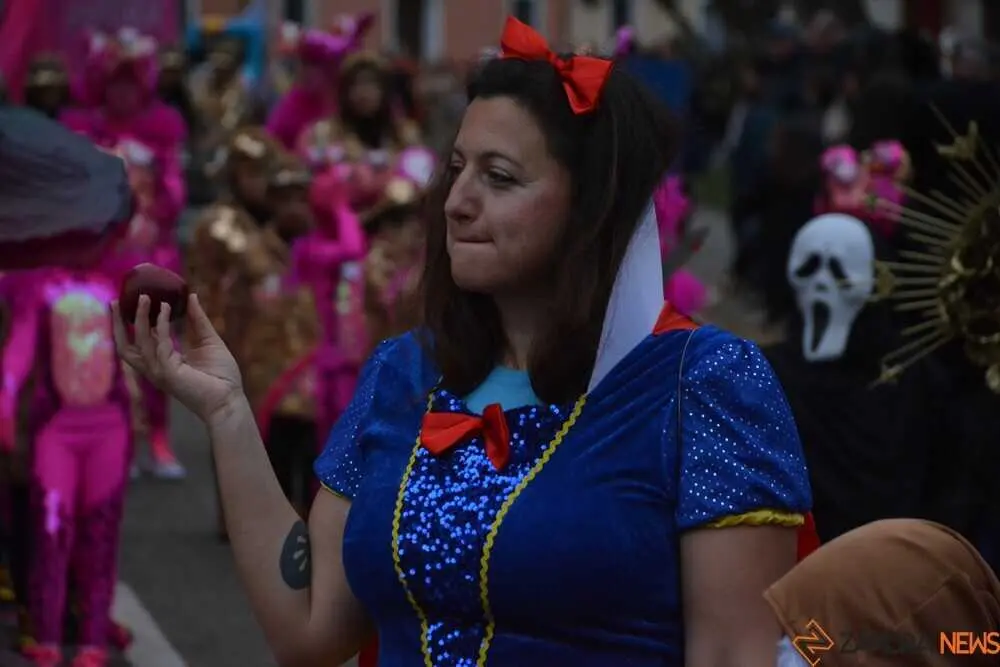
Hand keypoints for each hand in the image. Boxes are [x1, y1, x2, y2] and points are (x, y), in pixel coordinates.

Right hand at [112, 293, 243, 423]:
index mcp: (162, 362)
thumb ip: (197, 320)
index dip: (131, 325)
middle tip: (117, 301)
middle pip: (125, 346)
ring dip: (140, 318)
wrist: (230, 399)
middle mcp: (155, 368)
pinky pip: (160, 344)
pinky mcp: (167, 372)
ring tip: (145, 297)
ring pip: (139, 342)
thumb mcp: (208, 340)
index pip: (138, 343)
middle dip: (118, 324)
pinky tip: (166, 308)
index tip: (130, 303)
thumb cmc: (221, 375)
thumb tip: (192, 296)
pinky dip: (162, 324)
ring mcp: (159, 371)